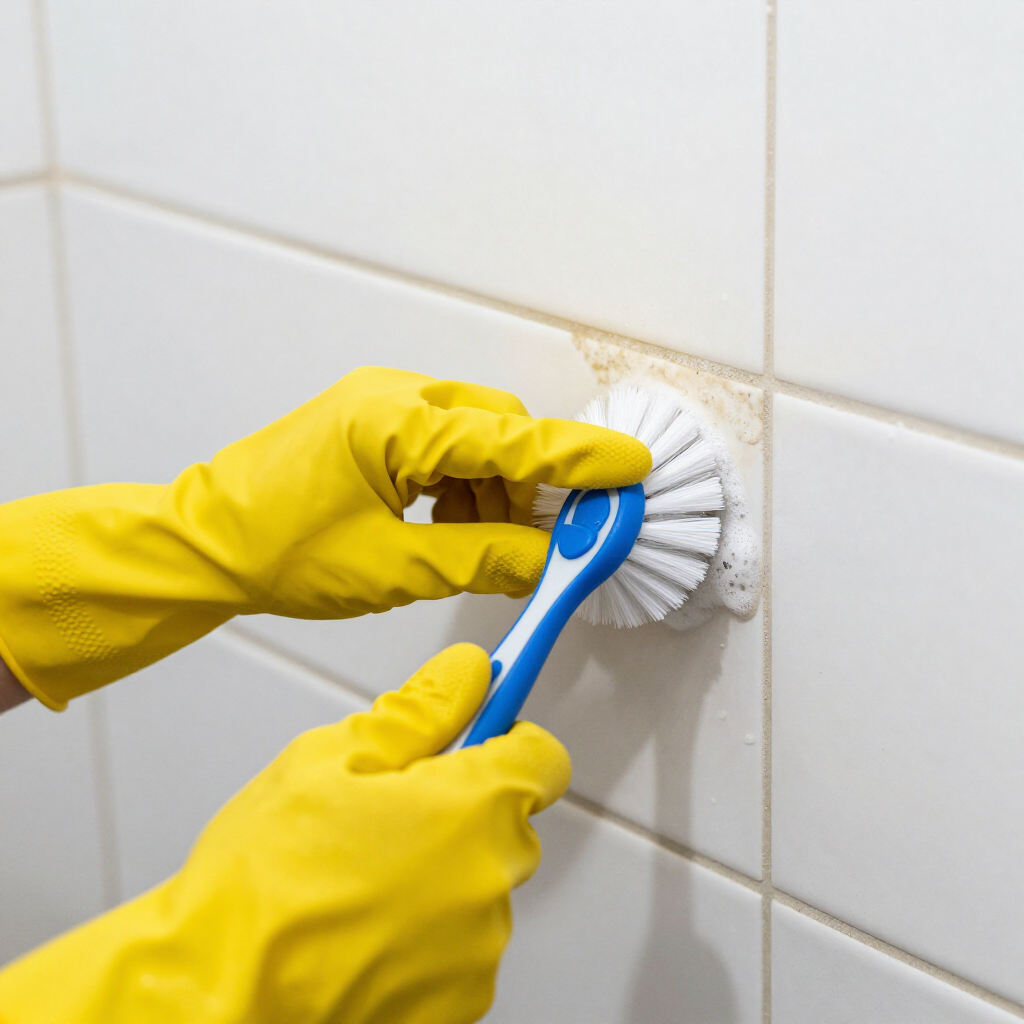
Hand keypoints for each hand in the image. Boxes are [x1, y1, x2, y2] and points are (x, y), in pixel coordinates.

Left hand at [0, 367, 650, 706]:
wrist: (206, 543)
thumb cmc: (277, 551)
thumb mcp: (393, 568)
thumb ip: (482, 558)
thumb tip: (546, 558)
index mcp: (396, 422)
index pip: (514, 438)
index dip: (580, 457)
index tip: (632, 467)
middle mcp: (393, 398)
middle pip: (501, 430)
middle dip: (531, 485)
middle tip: (547, 541)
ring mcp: (380, 406)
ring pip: (475, 439)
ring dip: (495, 491)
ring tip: (483, 547)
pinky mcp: (372, 423)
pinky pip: (443, 444)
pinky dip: (463, 486)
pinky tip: (453, 529)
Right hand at [0, 644, 570, 1023]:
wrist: (216, 1001)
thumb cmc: (262, 884)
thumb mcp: (330, 760)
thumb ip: (419, 710)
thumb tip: (469, 673)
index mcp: (471, 811)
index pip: (544, 758)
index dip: (510, 738)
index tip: (480, 734)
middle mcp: (490, 883)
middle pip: (507, 822)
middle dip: (460, 807)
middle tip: (385, 811)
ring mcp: (477, 953)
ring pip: (478, 884)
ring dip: (439, 873)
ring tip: (357, 880)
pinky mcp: (457, 1005)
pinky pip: (458, 944)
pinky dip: (425, 933)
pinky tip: (362, 930)